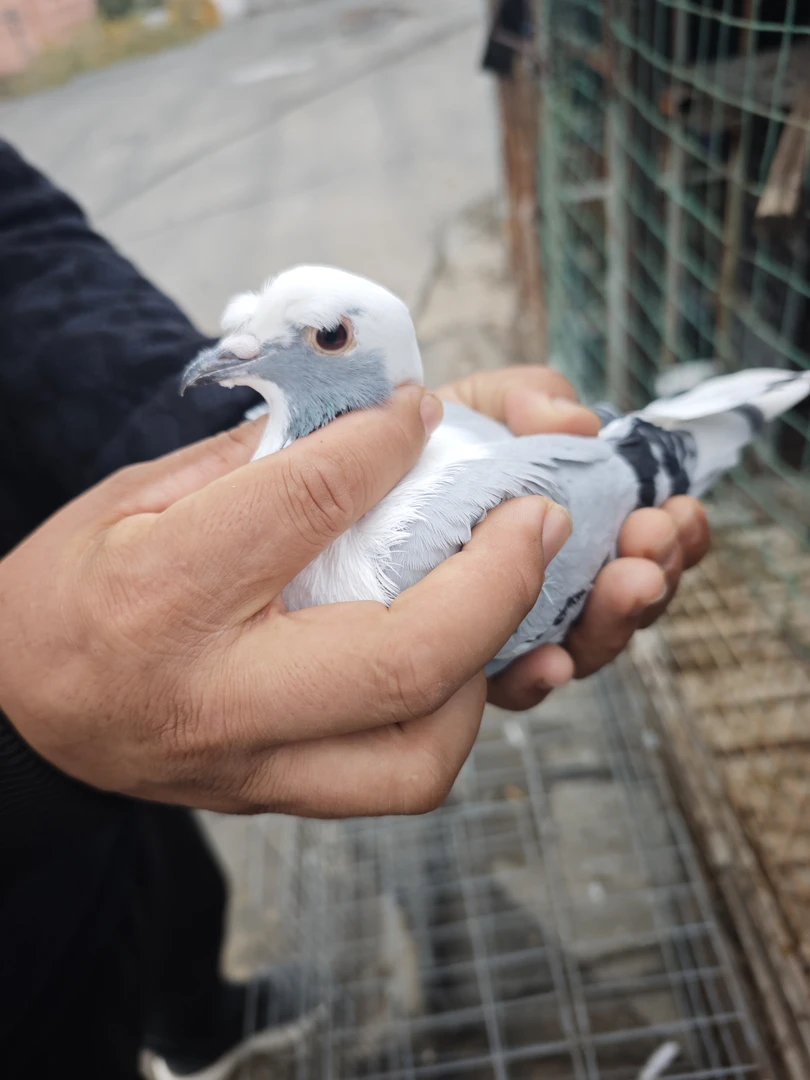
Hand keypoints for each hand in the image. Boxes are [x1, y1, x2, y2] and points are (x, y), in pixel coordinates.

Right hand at [0, 386, 570, 815]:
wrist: (11, 713)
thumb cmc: (68, 590)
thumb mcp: (132, 498)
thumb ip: (255, 467)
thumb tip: (375, 434)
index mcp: (162, 595)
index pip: (307, 507)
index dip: (387, 445)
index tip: (426, 411)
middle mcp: (217, 699)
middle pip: (402, 657)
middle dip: (496, 581)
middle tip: (536, 517)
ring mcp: (252, 769)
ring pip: (421, 755)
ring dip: (485, 666)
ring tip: (497, 596)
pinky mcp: (277, 801)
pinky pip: (399, 780)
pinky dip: (450, 715)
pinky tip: (453, 660)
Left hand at [437, 366, 710, 709]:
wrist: (349, 475)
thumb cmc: (423, 445)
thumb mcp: (482, 406)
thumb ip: (531, 399)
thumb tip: (576, 423)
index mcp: (569, 526)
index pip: (639, 544)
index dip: (672, 537)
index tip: (679, 513)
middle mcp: (548, 582)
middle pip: (622, 602)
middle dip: (652, 574)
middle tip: (652, 540)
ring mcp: (508, 628)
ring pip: (580, 646)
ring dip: (613, 619)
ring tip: (627, 583)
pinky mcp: (461, 667)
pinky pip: (506, 685)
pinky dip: (535, 676)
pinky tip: (550, 662)